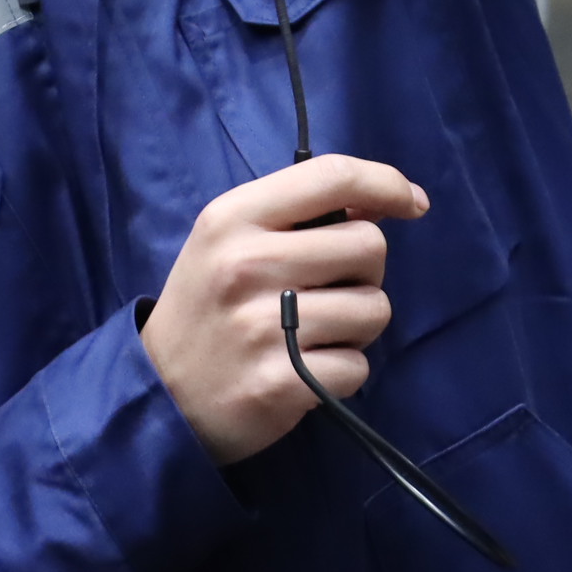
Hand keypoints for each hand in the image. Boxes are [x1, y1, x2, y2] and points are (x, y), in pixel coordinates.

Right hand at [140, 155, 427, 464]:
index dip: (386, 183)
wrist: (160, 396)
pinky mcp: (281, 383)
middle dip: (363, 272)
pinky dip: (344, 372)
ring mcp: (264, 326)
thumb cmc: (207, 308)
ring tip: (314, 335)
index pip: (332, 176)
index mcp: (233, 218)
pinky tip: (306, 371)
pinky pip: (359, 366)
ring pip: (374, 309)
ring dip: (357, 327)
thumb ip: (293, 215)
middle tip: (325, 292)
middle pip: (368, 245)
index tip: (411, 204)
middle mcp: (247, 264)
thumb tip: (382, 202)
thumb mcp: (227, 241)